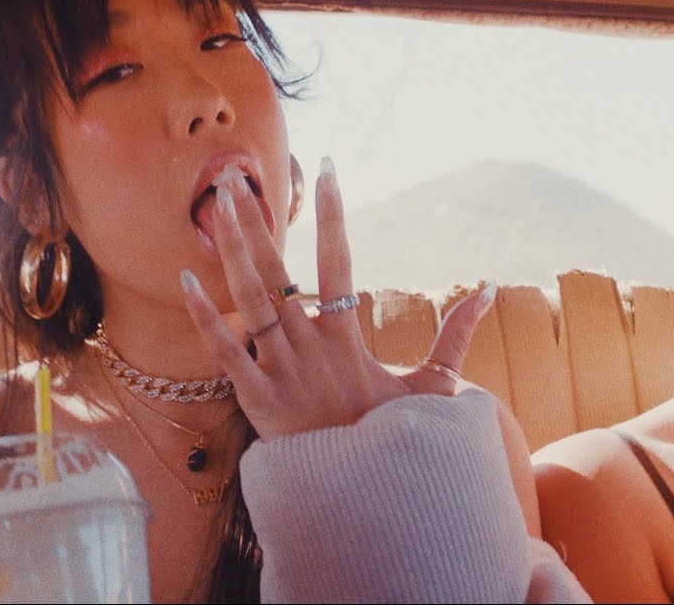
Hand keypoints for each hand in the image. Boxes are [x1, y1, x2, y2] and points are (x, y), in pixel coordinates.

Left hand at [179, 157, 494, 440]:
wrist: (366, 502)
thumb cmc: (397, 443)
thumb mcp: (433, 388)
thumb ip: (456, 335)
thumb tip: (487, 287)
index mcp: (346, 339)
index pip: (339, 262)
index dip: (332, 214)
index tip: (327, 170)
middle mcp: (309, 347)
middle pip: (277, 271)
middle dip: (256, 221)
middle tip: (234, 177)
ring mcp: (279, 371)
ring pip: (249, 299)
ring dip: (230, 251)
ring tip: (215, 206)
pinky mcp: (255, 399)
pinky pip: (223, 352)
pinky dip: (204, 317)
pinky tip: (185, 279)